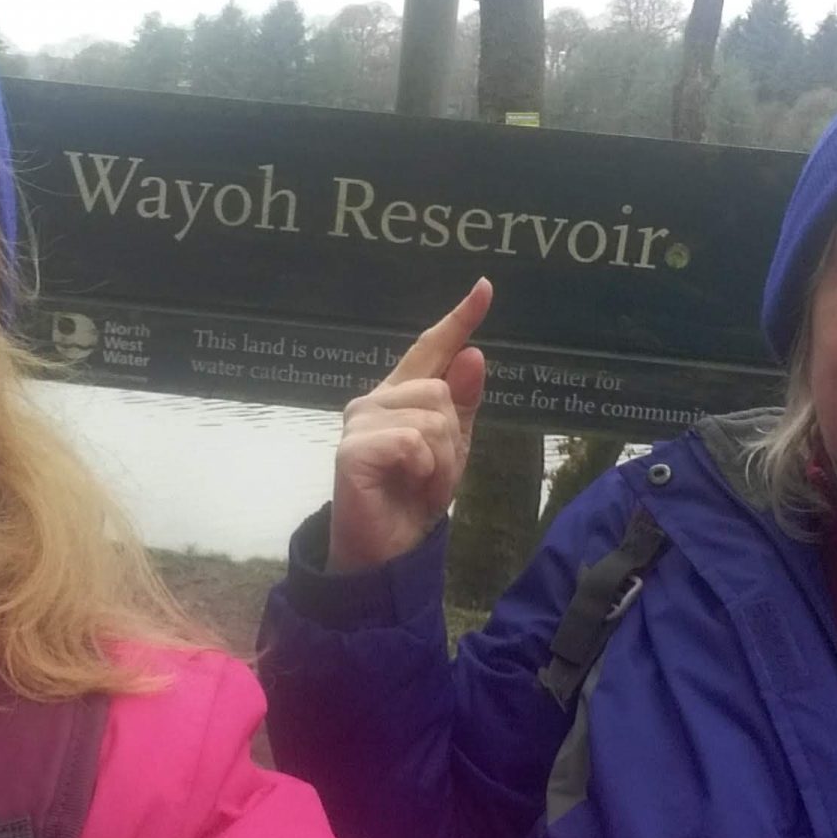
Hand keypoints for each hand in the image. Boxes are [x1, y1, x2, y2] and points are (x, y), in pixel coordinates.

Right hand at [327, 279, 491, 571]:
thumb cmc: (414, 498)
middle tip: (432, 473)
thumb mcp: (452, 449)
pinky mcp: (352, 448)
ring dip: (440, 460)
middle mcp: (374, 401)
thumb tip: (474, 354)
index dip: (458, 319)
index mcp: (399, 396)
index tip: (484, 287)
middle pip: (439, 392)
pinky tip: (405, 484)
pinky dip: (423, 470)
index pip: (430, 350)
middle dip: (452, 440)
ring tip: (419, 482)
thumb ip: (462, 403)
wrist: (387, 550)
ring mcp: (359, 422)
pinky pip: (413, 442)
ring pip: (431, 417)